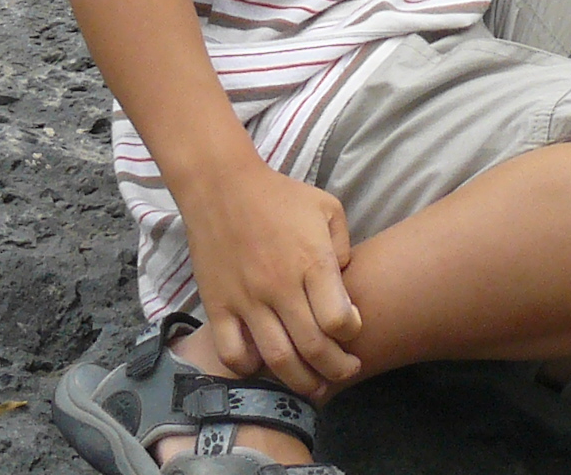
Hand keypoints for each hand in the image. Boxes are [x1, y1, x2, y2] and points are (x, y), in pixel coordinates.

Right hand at [177, 154, 362, 397]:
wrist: (222, 185)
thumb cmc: (279, 196)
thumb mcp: (327, 208)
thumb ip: (344, 245)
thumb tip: (345, 282)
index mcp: (311, 262)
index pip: (338, 320)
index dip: (351, 334)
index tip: (352, 330)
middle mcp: (280, 286)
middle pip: (313, 348)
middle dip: (336, 369)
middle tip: (344, 371)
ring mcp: (247, 299)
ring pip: (277, 359)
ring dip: (300, 381)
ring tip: (313, 385)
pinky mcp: (218, 305)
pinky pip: (233, 352)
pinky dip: (249, 368)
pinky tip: (262, 362)